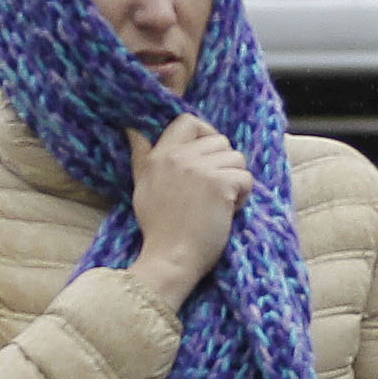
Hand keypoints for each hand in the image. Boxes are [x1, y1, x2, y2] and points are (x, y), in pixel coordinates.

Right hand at [126, 115, 251, 308]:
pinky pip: (246, 178)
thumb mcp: (142, 186)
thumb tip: (131, 129)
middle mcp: (178, 157)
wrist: (170, 258)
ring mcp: (199, 169)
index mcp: (159, 155)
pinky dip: (243, 197)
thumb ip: (141, 156)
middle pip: (221, 140)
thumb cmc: (160, 228)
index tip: (209, 156)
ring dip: (235, 181)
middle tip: (213, 191)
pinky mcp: (219, 184)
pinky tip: (226, 212)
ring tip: (218, 203)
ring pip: (237, 159)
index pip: (188, 120)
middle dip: (224, 164)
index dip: (206, 132)